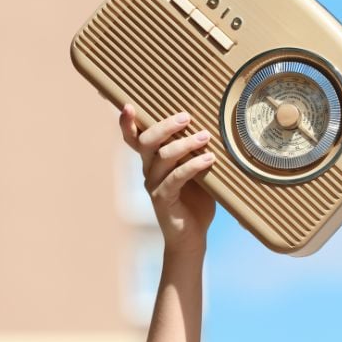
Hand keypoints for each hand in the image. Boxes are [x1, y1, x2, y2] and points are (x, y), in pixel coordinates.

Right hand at [119, 104, 215, 254]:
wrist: (192, 235)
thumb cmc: (197, 199)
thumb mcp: (197, 170)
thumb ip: (196, 151)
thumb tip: (214, 125)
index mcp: (153, 160)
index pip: (135, 138)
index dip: (127, 123)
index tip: (129, 106)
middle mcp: (149, 170)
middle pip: (147, 141)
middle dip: (166, 126)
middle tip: (186, 117)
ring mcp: (154, 185)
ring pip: (163, 157)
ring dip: (185, 144)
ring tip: (205, 136)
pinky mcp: (162, 199)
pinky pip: (175, 178)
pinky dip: (192, 166)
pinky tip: (209, 160)